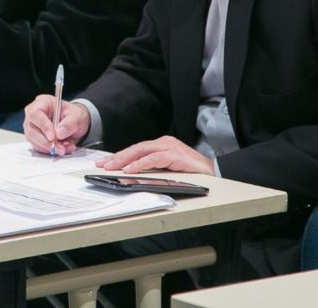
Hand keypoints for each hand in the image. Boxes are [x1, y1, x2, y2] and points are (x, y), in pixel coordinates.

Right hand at [23, 94, 90, 155]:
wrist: (75, 123)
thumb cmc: (74, 115)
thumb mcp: (77, 116)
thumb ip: (69, 124)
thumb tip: (59, 133)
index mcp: (42, 102)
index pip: (35, 113)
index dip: (43, 125)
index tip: (53, 136)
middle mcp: (34, 114)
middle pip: (32, 129)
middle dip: (46, 142)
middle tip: (60, 148)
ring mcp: (32, 126)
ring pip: (33, 140)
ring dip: (49, 148)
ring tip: (64, 148)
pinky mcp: (34, 138)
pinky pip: (38, 147)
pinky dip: (49, 151)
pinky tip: (61, 148)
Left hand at [95, 135, 214, 174]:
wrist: (215, 172)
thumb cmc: (192, 172)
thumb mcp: (168, 169)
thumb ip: (153, 169)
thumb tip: (132, 175)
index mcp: (161, 145)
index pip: (136, 150)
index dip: (120, 156)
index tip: (106, 163)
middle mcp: (164, 143)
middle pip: (136, 149)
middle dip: (118, 157)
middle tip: (103, 165)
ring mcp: (170, 147)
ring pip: (142, 151)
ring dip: (125, 159)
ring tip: (112, 167)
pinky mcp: (176, 155)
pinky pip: (154, 158)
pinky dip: (141, 164)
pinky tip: (131, 169)